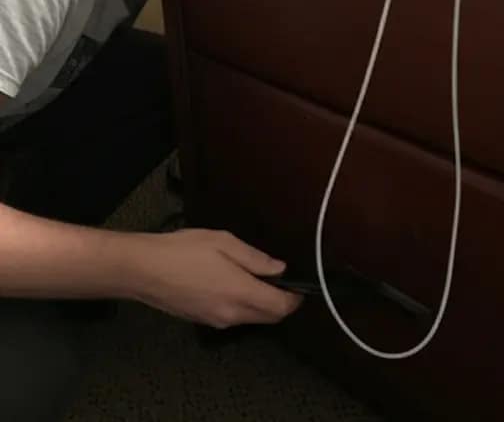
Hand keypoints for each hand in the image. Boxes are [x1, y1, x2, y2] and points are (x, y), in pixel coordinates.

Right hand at [129, 229, 301, 328]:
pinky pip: (233, 317)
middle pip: (269, 318)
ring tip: (255, 278)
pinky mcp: (202, 320)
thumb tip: (279, 269)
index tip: (300, 286)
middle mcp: (231, 313)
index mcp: (240, 293)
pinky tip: (233, 284)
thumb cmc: (182, 250)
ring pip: (251, 319)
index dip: (295, 298)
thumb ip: (255, 258)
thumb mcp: (224, 242)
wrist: (143, 269)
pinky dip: (243, 305)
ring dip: (261, 304)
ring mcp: (216, 320)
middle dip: (281, 303)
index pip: (280, 307)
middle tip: (281, 281)